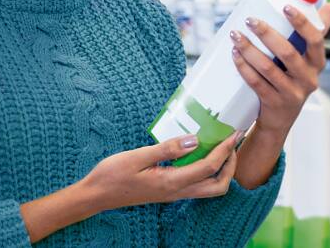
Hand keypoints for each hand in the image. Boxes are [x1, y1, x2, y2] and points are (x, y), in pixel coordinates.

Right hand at [79, 132, 240, 212]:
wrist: (97, 195)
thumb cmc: (112, 175)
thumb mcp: (137, 156)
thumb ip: (167, 149)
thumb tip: (194, 140)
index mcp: (171, 182)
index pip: (208, 167)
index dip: (224, 151)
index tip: (233, 134)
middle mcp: (177, 192)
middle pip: (218, 186)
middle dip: (230, 165)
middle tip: (231, 143)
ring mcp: (173, 193)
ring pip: (209, 188)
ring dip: (221, 170)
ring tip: (221, 148)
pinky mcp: (167, 191)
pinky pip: (196, 185)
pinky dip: (207, 171)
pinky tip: (198, 154)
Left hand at [230, 3, 329, 136]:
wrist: (279, 118)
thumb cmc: (292, 79)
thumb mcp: (306, 60)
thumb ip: (313, 33)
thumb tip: (328, 5)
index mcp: (317, 62)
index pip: (316, 39)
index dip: (302, 22)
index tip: (285, 7)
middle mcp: (308, 78)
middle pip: (288, 53)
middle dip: (267, 33)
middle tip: (249, 19)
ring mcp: (292, 93)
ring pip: (268, 68)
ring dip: (249, 49)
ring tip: (235, 35)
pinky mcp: (274, 103)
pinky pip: (257, 83)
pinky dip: (244, 67)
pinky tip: (234, 54)